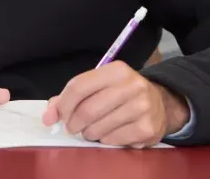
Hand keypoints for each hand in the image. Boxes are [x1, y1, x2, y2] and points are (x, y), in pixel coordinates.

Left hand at [41, 62, 189, 147]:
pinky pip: (112, 140)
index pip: (79, 86)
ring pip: (98, 128)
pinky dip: (104, 140)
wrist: (161, 103)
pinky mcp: (147, 128)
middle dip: (73, 123)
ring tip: (92, 130)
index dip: (63, 104)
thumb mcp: (100, 86)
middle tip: (73, 127)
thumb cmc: (122, 94)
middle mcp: (132, 85)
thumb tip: (48, 116)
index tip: (60, 115)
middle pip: (87, 110)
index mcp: (117, 70)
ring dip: (88, 133)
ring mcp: (142, 107)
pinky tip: (109, 133)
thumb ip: (71, 97)